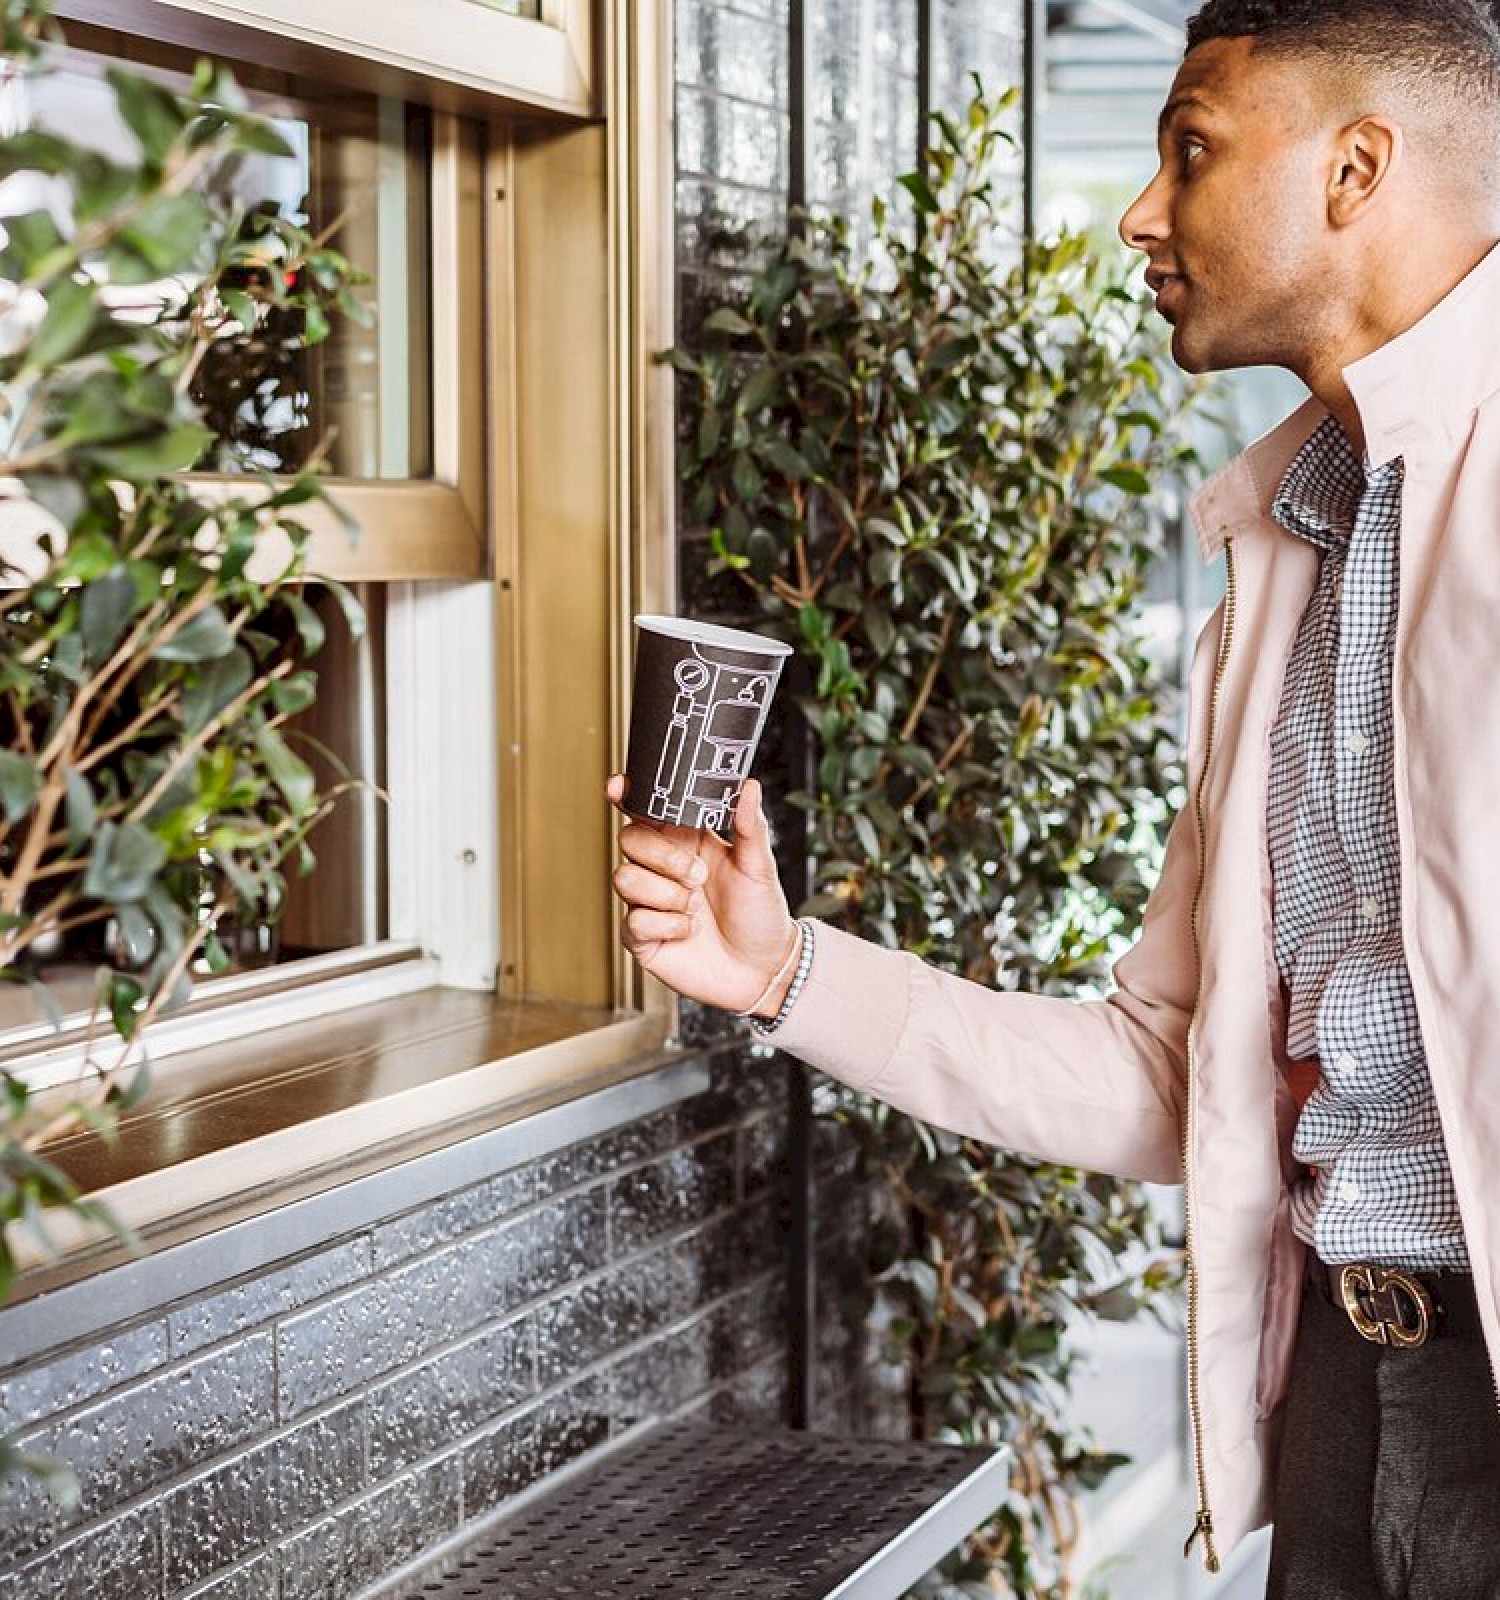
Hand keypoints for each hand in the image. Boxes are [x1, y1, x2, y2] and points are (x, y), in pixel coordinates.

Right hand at [607, 775, 796, 1014]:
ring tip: (695, 906)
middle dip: (663, 857)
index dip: (626, 796)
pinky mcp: (643, 937)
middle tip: (698, 875)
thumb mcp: (759, 867)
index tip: (619, 788)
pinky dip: (666, 925)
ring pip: (624, 878)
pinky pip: (633, 921)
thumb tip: (748, 786)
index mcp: (686, 842)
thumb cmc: (760, 915)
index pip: (646, 811)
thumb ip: (750, 826)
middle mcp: (662, 869)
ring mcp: (649, 902)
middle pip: (629, 840)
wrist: (763, 970)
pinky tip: (688, 931)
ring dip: (665, 893)